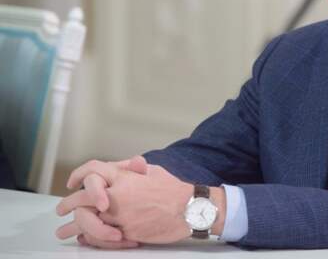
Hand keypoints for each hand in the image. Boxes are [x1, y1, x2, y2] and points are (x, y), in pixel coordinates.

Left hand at [57, 157, 193, 244]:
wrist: (189, 210)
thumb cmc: (174, 189)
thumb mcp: (154, 171)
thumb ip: (133, 169)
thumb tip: (124, 165)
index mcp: (124, 176)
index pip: (93, 170)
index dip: (79, 174)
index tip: (72, 182)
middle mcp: (118, 195)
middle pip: (82, 198)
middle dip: (68, 204)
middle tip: (61, 209)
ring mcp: (120, 215)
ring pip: (87, 221)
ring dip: (72, 227)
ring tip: (64, 232)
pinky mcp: (125, 233)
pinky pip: (100, 236)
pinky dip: (89, 238)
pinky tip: (84, 238)